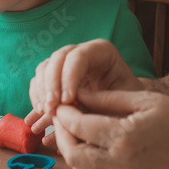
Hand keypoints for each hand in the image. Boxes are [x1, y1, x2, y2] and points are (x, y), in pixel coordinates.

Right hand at [27, 39, 142, 135]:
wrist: (129, 111)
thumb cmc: (131, 105)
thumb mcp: (122, 102)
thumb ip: (97, 104)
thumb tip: (71, 115)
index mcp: (102, 51)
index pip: (78, 56)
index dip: (68, 77)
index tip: (66, 101)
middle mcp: (81, 53)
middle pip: (57, 59)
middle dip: (51, 85)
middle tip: (51, 109)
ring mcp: (67, 64)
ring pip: (44, 69)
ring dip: (41, 92)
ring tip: (46, 114)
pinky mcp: (57, 78)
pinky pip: (39, 83)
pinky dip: (37, 98)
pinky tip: (41, 116)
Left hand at [52, 88, 168, 168]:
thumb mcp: (146, 100)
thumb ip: (110, 98)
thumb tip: (81, 94)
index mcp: (124, 137)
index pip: (79, 126)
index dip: (65, 112)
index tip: (63, 100)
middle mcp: (118, 160)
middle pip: (71, 151)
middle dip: (60, 131)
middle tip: (61, 114)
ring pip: (78, 166)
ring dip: (67, 146)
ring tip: (70, 126)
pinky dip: (80, 158)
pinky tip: (84, 141)